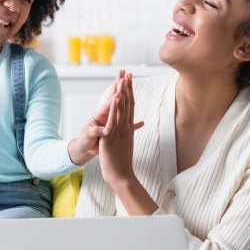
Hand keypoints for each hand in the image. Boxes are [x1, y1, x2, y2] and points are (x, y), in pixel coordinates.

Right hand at [68, 71, 143, 165]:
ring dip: (111, 103)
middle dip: (117, 86)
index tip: (129, 75)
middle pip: (111, 99)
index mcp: (109, 114)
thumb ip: (128, 125)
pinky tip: (107, 128)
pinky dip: (101, 130)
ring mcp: (95, 123)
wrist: (85, 148)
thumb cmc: (101, 138)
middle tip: (121, 73)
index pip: (118, 98)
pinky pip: (95, 131)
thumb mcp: (116, 131)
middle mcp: (102, 116)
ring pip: (104, 112)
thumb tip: (141, 122)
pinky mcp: (90, 134)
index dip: (124, 87)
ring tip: (118, 94)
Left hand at [99, 71, 137, 188]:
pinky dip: (116, 107)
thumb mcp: (126, 144)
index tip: (130, 80)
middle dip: (128, 88)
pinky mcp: (112, 136)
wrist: (121, 175)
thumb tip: (138, 126)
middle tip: (129, 73)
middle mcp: (126, 127)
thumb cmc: (122, 162)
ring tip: (124, 79)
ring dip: (123, 93)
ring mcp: (120, 131)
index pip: (130, 106)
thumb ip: (130, 133)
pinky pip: (114, 119)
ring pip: (122, 109)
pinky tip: (117, 97)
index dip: (130, 92)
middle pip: (128, 104)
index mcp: (128, 128)